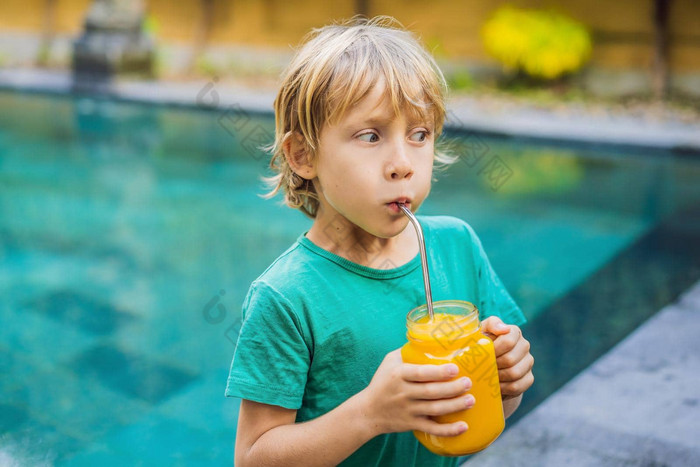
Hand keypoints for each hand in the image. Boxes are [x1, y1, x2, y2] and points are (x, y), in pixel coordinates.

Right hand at [357, 349, 474, 437]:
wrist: (368, 411)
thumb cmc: (382, 382)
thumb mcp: (389, 361)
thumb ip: (408, 351)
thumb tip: (431, 338)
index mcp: (399, 375)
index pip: (420, 373)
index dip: (438, 372)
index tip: (455, 368)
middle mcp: (403, 393)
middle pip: (431, 392)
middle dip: (452, 388)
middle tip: (468, 383)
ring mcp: (408, 410)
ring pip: (435, 409)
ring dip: (455, 406)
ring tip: (471, 400)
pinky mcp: (412, 424)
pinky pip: (432, 429)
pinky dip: (449, 431)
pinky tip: (463, 426)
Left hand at [480, 316, 533, 399]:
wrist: (486, 365)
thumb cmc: (481, 344)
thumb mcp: (482, 331)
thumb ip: (492, 324)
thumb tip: (504, 329)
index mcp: (514, 332)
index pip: (508, 341)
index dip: (494, 350)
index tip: (483, 354)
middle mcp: (524, 345)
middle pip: (510, 359)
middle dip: (493, 365)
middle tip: (482, 368)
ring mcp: (528, 362)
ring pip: (514, 373)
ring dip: (497, 376)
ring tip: (487, 376)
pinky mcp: (528, 378)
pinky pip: (517, 386)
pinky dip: (503, 388)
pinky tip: (495, 385)